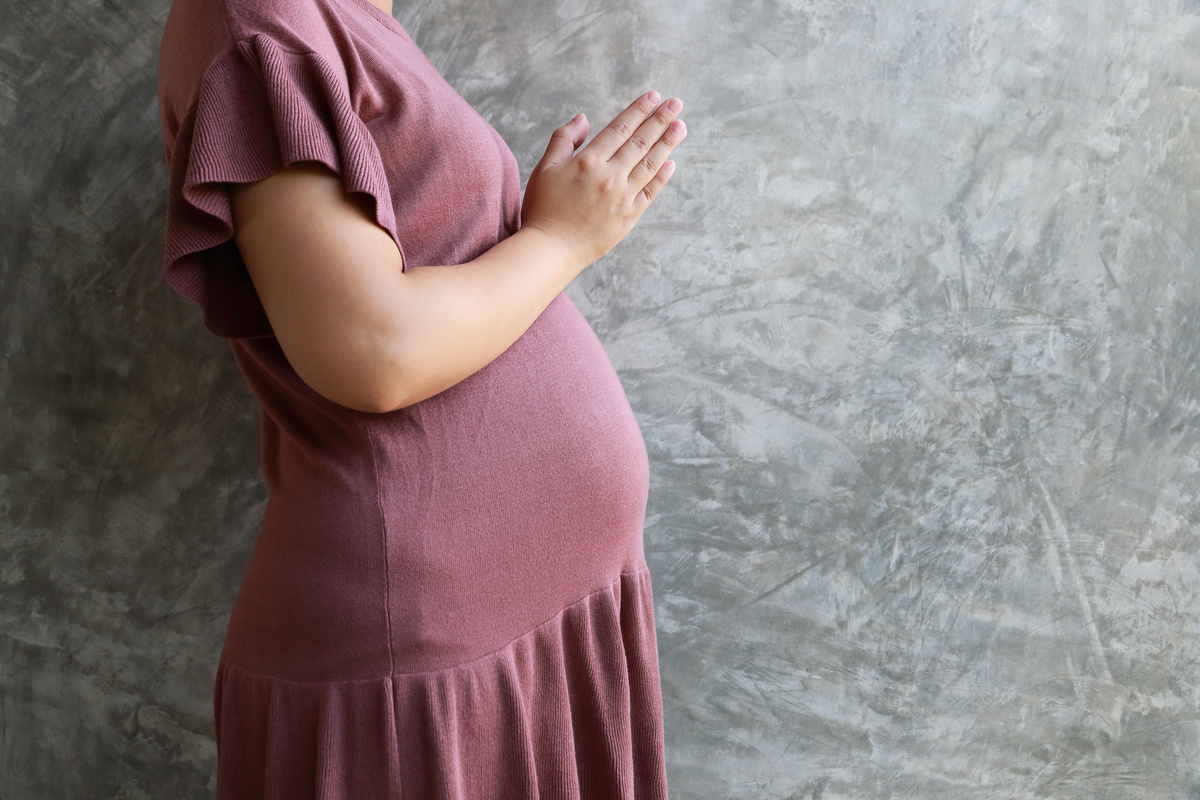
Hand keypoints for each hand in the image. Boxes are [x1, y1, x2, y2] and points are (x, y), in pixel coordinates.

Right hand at [519, 90, 685, 270]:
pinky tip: (670, 162)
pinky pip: (650, 192)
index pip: (620, 128)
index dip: (639, 110)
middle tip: (676, 104)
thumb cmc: (542, 209)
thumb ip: (563, 140)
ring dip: (667, 143)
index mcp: (588, 161)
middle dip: (660, 120)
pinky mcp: (628, 218)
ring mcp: (622, 198)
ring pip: (650, 165)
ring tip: (680, 127)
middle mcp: (609, 177)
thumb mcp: (545, 168)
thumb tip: (584, 118)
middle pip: (640, 142)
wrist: (550, 250)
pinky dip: (662, 176)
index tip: (654, 96)